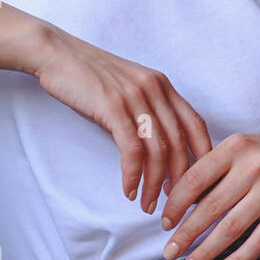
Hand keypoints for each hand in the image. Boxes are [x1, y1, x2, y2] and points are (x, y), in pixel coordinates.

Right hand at [31, 26, 212, 213]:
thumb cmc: (89, 77)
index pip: (196, 125)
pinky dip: (133, 175)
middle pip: (180, 143)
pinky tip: (129, 190)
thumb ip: (145, 116)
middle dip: (179, 181)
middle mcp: (154, 89)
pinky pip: (132, 149)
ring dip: (155, 184)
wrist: (58, 54)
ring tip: (149, 205)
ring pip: (158, 150)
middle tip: (173, 204)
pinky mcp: (113, 107)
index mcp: (162, 85)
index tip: (197, 183)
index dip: (202, 158)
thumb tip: (155, 154)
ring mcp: (135, 97)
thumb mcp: (127, 91)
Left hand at [159, 131, 259, 259]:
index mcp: (235, 147)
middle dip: (186, 234)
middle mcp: (253, 167)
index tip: (165, 222)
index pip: (196, 178)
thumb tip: (173, 194)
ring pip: (231, 228)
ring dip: (206, 251)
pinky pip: (258, 242)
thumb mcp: (240, 149)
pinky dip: (238, 259)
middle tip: (169, 251)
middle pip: (210, 207)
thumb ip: (211, 168)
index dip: (176, 204)